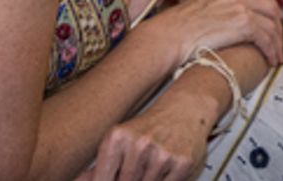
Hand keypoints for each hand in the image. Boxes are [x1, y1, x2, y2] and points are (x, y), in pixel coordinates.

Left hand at [75, 97, 209, 180]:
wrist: (184, 109)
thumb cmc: (148, 128)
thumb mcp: (119, 141)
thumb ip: (98, 167)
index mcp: (117, 138)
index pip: (102, 180)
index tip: (112, 179)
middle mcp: (139, 144)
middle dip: (127, 180)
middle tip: (135, 169)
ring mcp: (162, 154)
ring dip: (145, 180)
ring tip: (148, 168)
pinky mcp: (182, 162)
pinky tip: (162, 171)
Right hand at [147, 0, 282, 68]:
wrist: (165, 38)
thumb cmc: (172, 34)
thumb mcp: (196, 13)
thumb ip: (213, 14)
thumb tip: (219, 28)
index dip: (268, 6)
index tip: (272, 20)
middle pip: (269, 5)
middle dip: (277, 24)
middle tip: (278, 42)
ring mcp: (239, 7)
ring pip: (270, 23)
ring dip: (276, 42)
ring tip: (276, 57)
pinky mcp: (242, 24)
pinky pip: (266, 37)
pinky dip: (271, 50)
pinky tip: (270, 61)